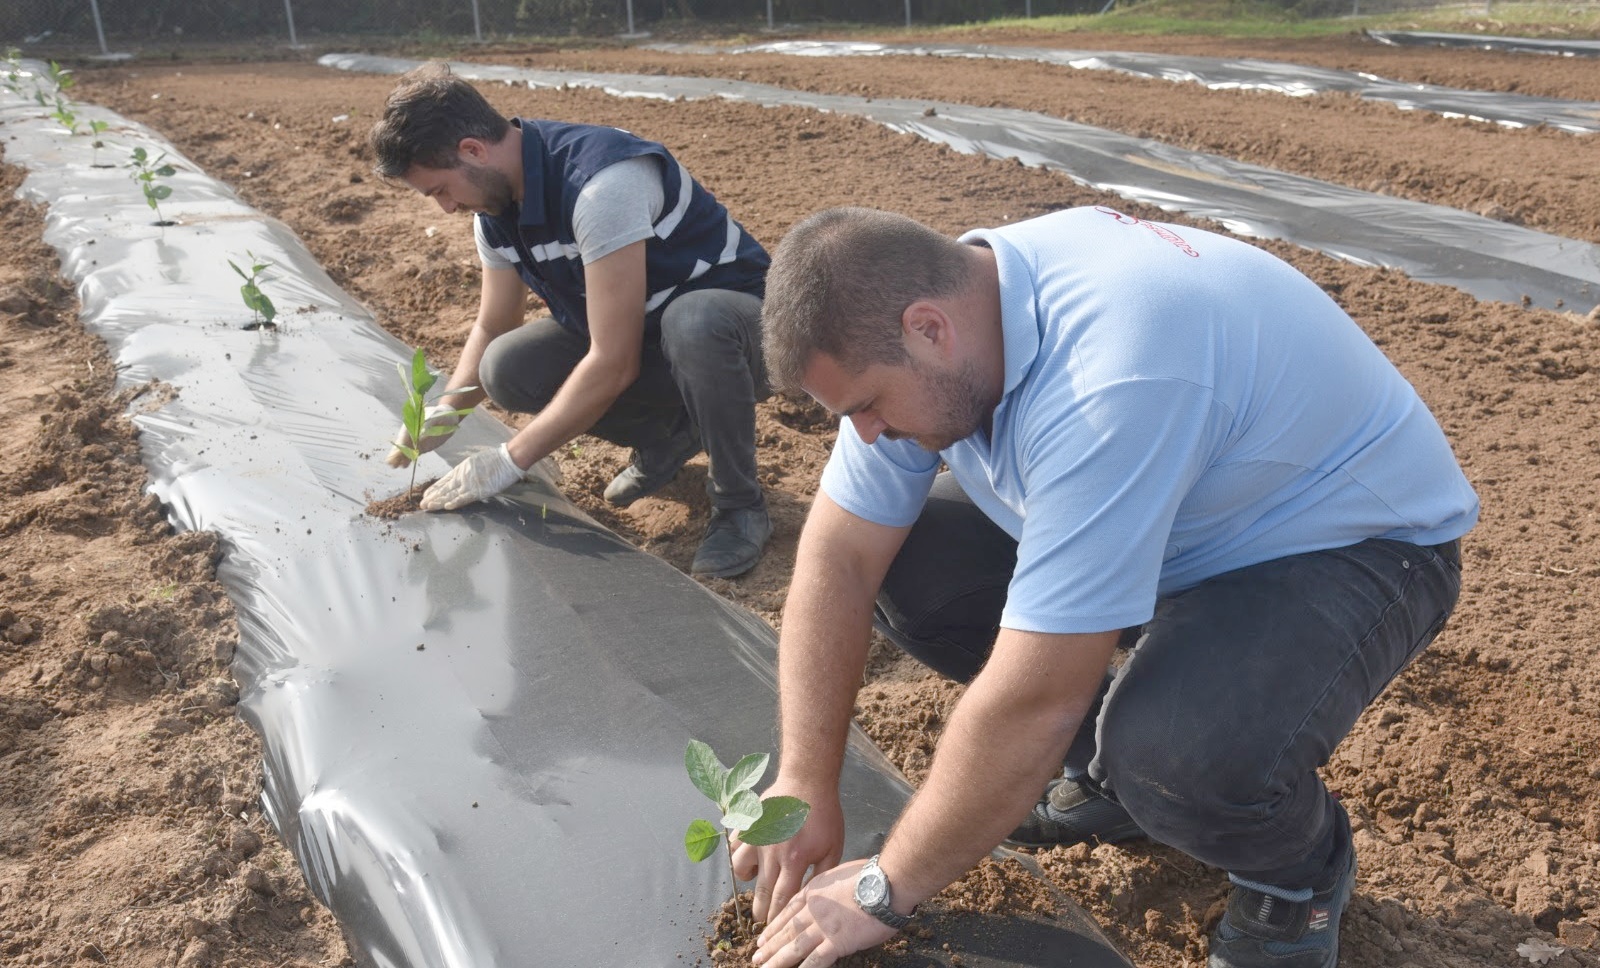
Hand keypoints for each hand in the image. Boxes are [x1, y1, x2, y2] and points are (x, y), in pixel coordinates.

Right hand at [385, 404, 463, 467]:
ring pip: (407, 450)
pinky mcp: (422, 446)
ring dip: (401, 458)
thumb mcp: (435, 417)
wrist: (448, 419)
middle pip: (403, 444)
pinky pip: (414, 453)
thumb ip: (429, 424)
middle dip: (397, 453)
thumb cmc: (440, 415)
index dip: (400, 445)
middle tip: (390, 462)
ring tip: (395, 466)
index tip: (396, 452)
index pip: (404, 436)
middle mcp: (412, 433)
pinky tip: (404, 465)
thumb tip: (422, 432)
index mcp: (412, 424)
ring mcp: (416, 441)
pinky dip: (409, 459)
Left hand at [420, 444, 524, 510]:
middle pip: (444, 489)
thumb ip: (467, 472)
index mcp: (461, 470)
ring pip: (451, 494)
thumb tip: (462, 479)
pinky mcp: (479, 490)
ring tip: (428, 507)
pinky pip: (466, 497)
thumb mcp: (475, 463)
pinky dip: (456, 502)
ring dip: (439, 501)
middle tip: (422, 504)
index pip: (444, 481)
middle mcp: (462, 477)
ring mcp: (470, 484)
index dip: (434, 489)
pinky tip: (447, 506)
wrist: (507, 459)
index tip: (426, 495)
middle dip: (433, 497)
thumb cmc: (495, 459)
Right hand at [731, 783, 844, 922]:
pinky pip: (734, 846)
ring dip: (747, 880)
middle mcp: (772, 852)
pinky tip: (750, 855)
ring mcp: (756, 837)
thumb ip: (823, 875)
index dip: (776, 917)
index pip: (781, 899)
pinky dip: (739, 854)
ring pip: (740, 869)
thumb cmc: (824, 815)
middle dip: (760, 910)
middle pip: (761, 891)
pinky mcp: (747, 824)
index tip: (774, 926)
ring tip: (756, 878)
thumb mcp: (833, 847)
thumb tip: (813, 898)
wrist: (808, 781)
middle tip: (761, 919)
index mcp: (795, 861)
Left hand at [752, 860, 895, 967]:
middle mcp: (814, 909)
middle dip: (770, 945)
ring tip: (764, 967)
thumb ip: (826, 886)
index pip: (788, 910)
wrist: (887, 882)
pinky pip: (817, 959)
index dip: (774, 926)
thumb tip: (823, 893)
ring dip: (778, 959)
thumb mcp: (838, 872)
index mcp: (814, 891)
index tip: (763, 936)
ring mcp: (824, 925)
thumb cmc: (871, 875)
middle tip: (756, 955)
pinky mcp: (838, 941)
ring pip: (795, 946)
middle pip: (787, 929)